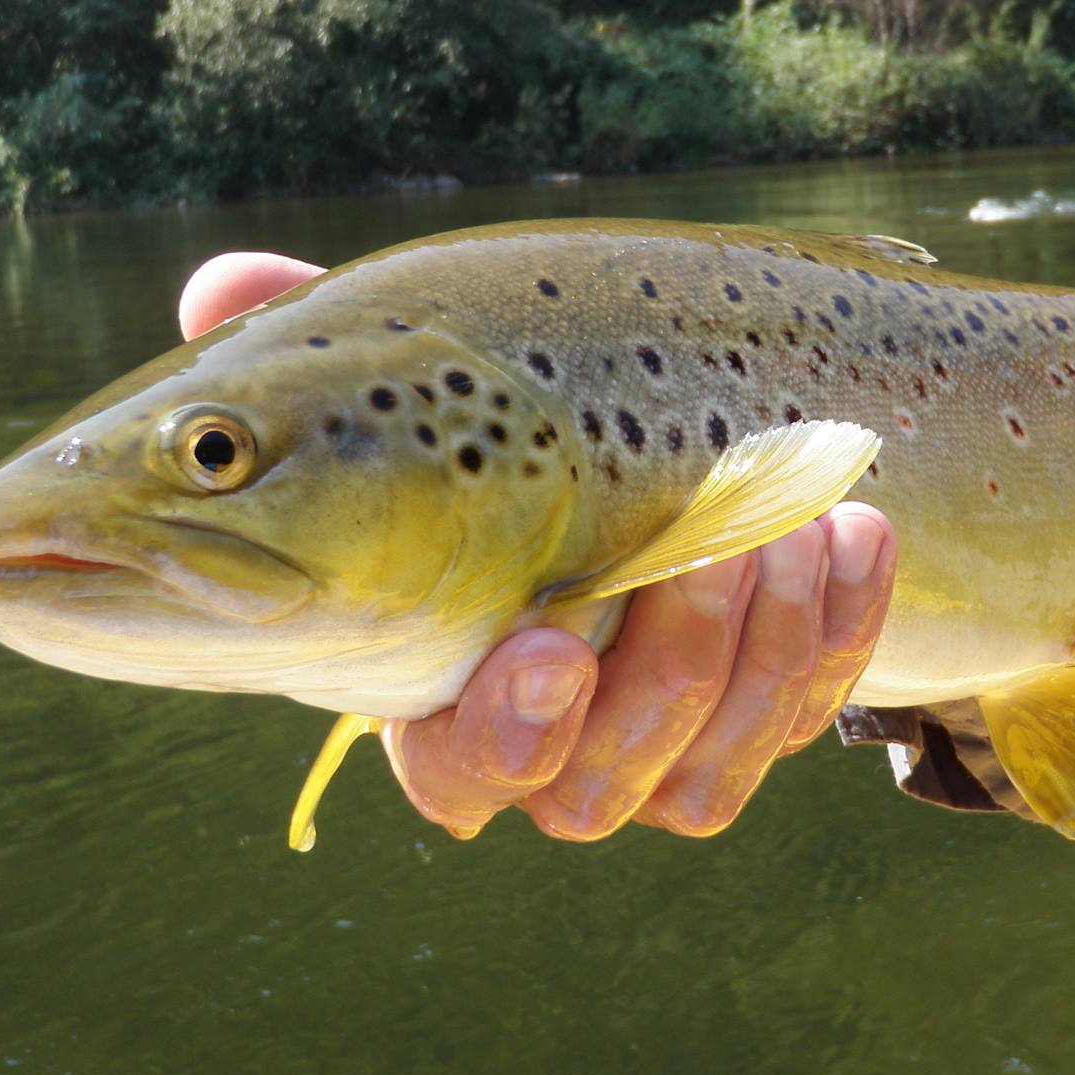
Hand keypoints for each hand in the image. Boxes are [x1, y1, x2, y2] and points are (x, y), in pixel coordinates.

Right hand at [179, 252, 897, 838]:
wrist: (698, 445)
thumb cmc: (531, 414)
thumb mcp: (434, 365)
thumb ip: (326, 339)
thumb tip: (221, 288)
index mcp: (449, 679)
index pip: (447, 766)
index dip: (490, 734)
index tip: (545, 645)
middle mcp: (552, 740)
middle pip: (586, 786)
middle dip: (661, 676)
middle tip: (715, 553)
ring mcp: (658, 745)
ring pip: (698, 770)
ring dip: (758, 647)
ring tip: (794, 520)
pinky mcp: (757, 722)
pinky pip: (798, 721)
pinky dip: (834, 632)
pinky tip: (853, 531)